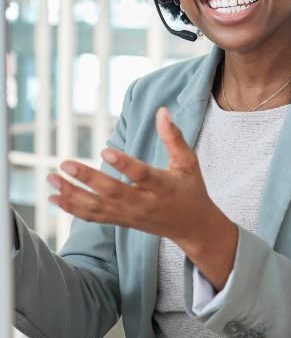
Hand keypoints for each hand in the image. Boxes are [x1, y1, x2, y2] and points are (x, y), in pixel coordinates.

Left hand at [48, 107, 237, 288]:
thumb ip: (173, 137)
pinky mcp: (120, 222)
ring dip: (72, 195)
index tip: (105, 150)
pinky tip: (55, 198)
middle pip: (112, 193)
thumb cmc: (190, 188)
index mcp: (163, 187)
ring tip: (52, 179)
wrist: (190, 225)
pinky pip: (93, 217)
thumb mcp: (188, 162)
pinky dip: (72, 209)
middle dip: (87, 179)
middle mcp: (144, 203)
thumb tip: (162, 111)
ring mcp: (130, 215)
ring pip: (97, 207)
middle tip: (65, 164)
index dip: (124, 164)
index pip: (141, 175)